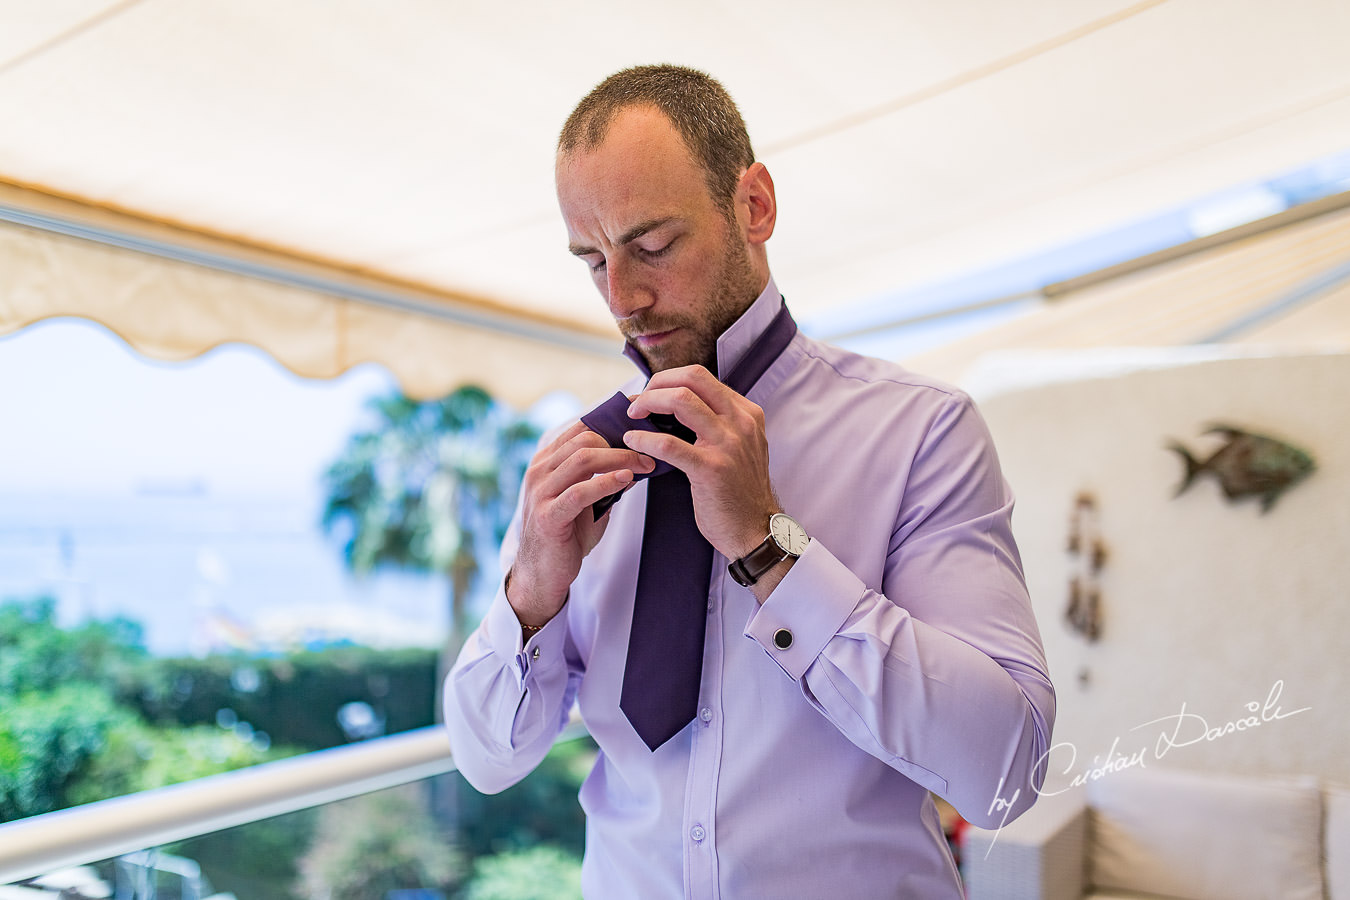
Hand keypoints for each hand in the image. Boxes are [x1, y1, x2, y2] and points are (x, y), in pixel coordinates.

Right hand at [509, 420, 654, 626]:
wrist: (544, 575)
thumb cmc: (567, 536)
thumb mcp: (588, 502)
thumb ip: (606, 480)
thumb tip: (638, 462)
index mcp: (547, 462)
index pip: (580, 430)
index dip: (612, 424)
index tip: (641, 431)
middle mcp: (539, 471)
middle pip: (584, 440)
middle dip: (622, 444)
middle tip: (649, 454)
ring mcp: (540, 492)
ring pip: (582, 460)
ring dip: (620, 459)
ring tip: (644, 465)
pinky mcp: (548, 516)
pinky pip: (579, 492)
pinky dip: (605, 482)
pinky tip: (626, 480)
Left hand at [623, 366, 778, 560]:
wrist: (756, 530)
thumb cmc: (740, 491)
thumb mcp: (740, 447)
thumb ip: (718, 423)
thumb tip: (676, 404)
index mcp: (746, 413)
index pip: (702, 377)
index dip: (669, 380)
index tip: (651, 394)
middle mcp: (740, 423)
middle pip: (692, 378)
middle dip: (657, 383)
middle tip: (638, 400)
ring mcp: (728, 444)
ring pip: (680, 401)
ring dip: (647, 402)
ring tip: (633, 415)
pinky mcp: (711, 468)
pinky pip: (669, 444)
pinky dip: (644, 439)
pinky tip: (633, 442)